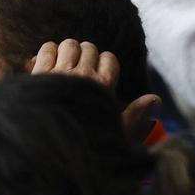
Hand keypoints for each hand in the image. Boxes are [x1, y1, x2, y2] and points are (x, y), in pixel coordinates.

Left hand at [30, 40, 160, 140]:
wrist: (45, 149)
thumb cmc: (84, 147)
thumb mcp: (114, 136)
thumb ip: (136, 116)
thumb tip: (156, 99)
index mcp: (103, 87)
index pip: (109, 59)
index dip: (105, 65)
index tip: (99, 76)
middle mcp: (82, 76)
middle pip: (89, 48)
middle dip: (87, 56)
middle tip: (81, 72)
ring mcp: (59, 73)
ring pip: (69, 45)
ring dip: (68, 52)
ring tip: (66, 67)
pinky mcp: (38, 74)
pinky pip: (47, 49)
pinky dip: (49, 52)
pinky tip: (49, 66)